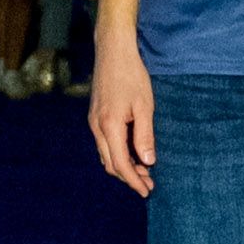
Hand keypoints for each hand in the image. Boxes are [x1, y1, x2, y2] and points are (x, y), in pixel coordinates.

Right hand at [90, 33, 156, 193]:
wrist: (113, 53)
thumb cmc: (132, 77)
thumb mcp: (144, 107)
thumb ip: (145, 136)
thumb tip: (148, 162)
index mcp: (109, 126)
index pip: (120, 163)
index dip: (134, 180)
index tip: (147, 191)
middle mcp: (97, 127)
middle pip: (110, 163)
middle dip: (129, 177)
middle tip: (149, 184)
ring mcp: (94, 122)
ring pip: (106, 154)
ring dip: (124, 166)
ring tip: (145, 172)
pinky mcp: (96, 116)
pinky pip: (105, 143)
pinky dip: (118, 154)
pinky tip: (133, 154)